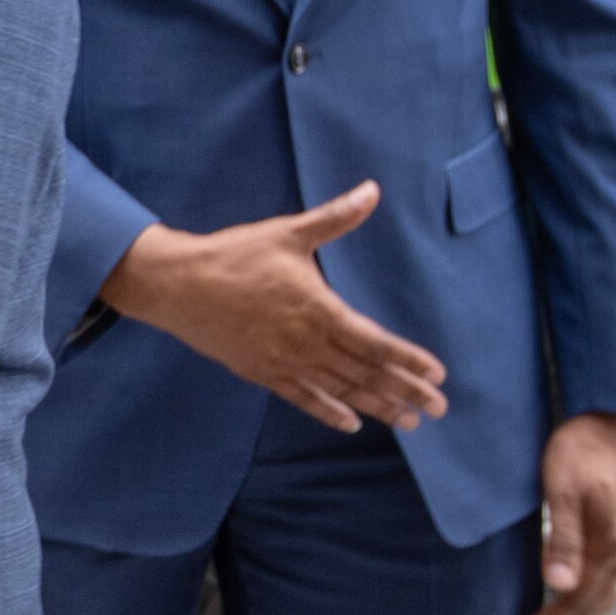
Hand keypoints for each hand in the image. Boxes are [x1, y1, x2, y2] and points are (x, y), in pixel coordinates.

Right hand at [101, 187, 448, 433]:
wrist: (177, 285)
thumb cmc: (233, 255)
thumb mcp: (287, 232)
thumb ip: (335, 218)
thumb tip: (372, 191)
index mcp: (318, 310)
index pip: (375, 342)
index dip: (408, 360)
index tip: (437, 373)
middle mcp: (306, 344)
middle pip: (365, 373)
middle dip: (405, 391)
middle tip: (438, 408)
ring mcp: (283, 363)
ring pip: (340, 390)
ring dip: (377, 406)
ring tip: (408, 421)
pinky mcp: (261, 372)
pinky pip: (302, 398)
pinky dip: (329, 412)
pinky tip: (352, 423)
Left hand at [523, 412, 615, 614]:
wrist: (612, 419)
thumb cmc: (587, 445)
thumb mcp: (564, 487)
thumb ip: (563, 537)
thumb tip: (561, 582)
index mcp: (614, 541)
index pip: (582, 599)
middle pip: (595, 603)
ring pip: (603, 593)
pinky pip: (606, 577)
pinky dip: (587, 598)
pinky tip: (573, 600)